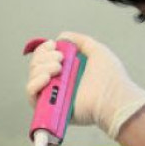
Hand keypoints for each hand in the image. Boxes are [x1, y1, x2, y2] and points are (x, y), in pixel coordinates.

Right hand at [26, 31, 144, 138]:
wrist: (113, 98)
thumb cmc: (110, 78)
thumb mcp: (97, 50)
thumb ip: (81, 40)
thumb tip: (62, 37)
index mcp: (68, 71)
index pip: (44, 59)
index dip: (44, 50)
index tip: (52, 45)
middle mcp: (59, 83)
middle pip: (36, 66)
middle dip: (44, 57)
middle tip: (61, 59)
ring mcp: (54, 96)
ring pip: (32, 78)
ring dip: (41, 68)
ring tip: (58, 68)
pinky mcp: (50, 109)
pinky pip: (31, 95)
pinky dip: (34, 83)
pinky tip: (47, 78)